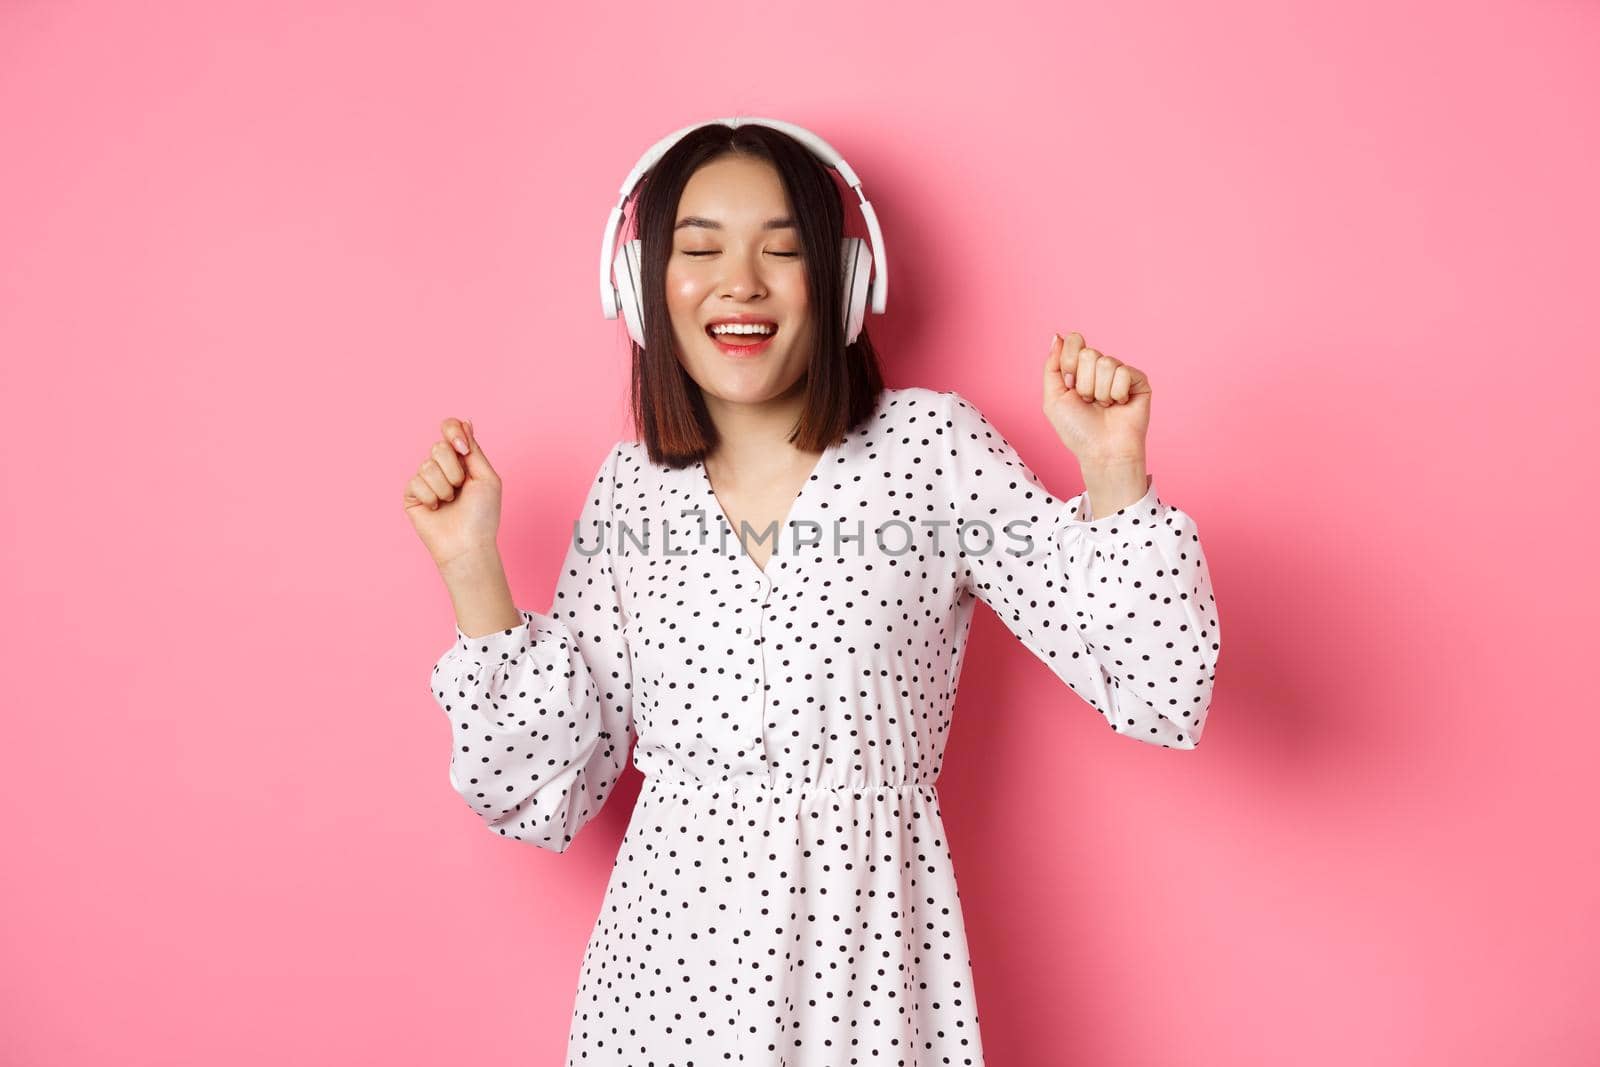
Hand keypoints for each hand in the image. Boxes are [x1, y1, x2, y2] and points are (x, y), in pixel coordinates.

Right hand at [403, 417, 502, 571]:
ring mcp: (426, 480)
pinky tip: (436, 509)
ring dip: (444, 487)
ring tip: (450, 502)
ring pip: (427, 465)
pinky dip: (431, 497)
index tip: (462, 449)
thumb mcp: (487, 478)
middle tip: (461, 488)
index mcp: (462, 460)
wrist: (468, 544)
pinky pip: (416, 482)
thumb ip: (474, 450)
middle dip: (454, 470)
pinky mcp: (412, 494)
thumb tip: (465, 422)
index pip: (450, 429)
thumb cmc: (483, 515)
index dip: (453, 431)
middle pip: (438, 446)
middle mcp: (443, 467)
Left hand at [1042, 331, 1151, 462]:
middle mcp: (1100, 368)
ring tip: (1103, 406)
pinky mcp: (1139, 380)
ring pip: (1106, 363)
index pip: (1074, 341)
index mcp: (1079, 368)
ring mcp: (1120, 373)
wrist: (1102, 451)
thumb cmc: (1077, 430)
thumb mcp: (1053, 398)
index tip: (1069, 384)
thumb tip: (1057, 336)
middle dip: (1084, 383)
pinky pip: (1124, 372)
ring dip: (1100, 392)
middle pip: (1089, 353)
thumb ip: (1052, 366)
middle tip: (1088, 401)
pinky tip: (1120, 405)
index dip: (1069, 363)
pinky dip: (1117, 393)